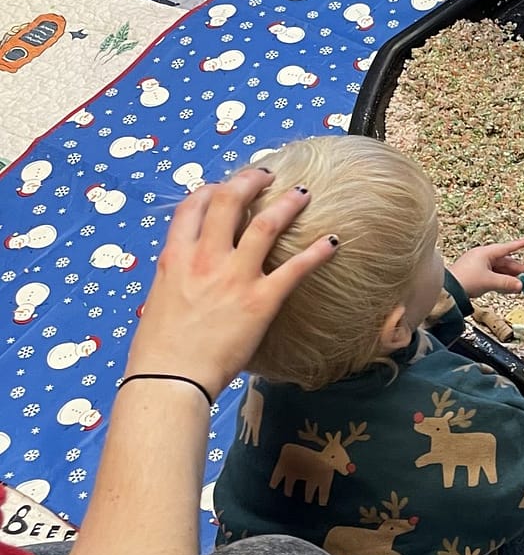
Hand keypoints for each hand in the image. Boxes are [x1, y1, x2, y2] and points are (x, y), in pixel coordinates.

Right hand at [131, 169, 334, 391]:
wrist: (170, 379)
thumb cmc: (159, 350)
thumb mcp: (159, 299)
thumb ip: (177, 277)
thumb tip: (187, 274)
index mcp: (175, 258)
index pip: (191, 206)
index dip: (210, 189)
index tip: (223, 185)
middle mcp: (204, 259)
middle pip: (229, 201)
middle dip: (250, 180)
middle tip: (267, 175)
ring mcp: (234, 277)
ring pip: (265, 224)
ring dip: (287, 204)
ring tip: (302, 193)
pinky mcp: (260, 300)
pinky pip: (295, 268)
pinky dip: (316, 252)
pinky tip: (332, 242)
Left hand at [451, 236, 523, 296]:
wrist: (447, 290)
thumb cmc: (465, 280)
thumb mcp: (489, 281)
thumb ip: (506, 283)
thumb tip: (520, 285)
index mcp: (485, 253)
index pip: (506, 248)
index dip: (518, 245)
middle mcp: (482, 258)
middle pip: (504, 261)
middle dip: (516, 269)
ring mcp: (478, 267)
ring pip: (498, 270)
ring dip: (509, 277)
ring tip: (519, 284)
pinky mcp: (474, 276)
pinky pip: (492, 277)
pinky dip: (501, 281)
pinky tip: (508, 288)